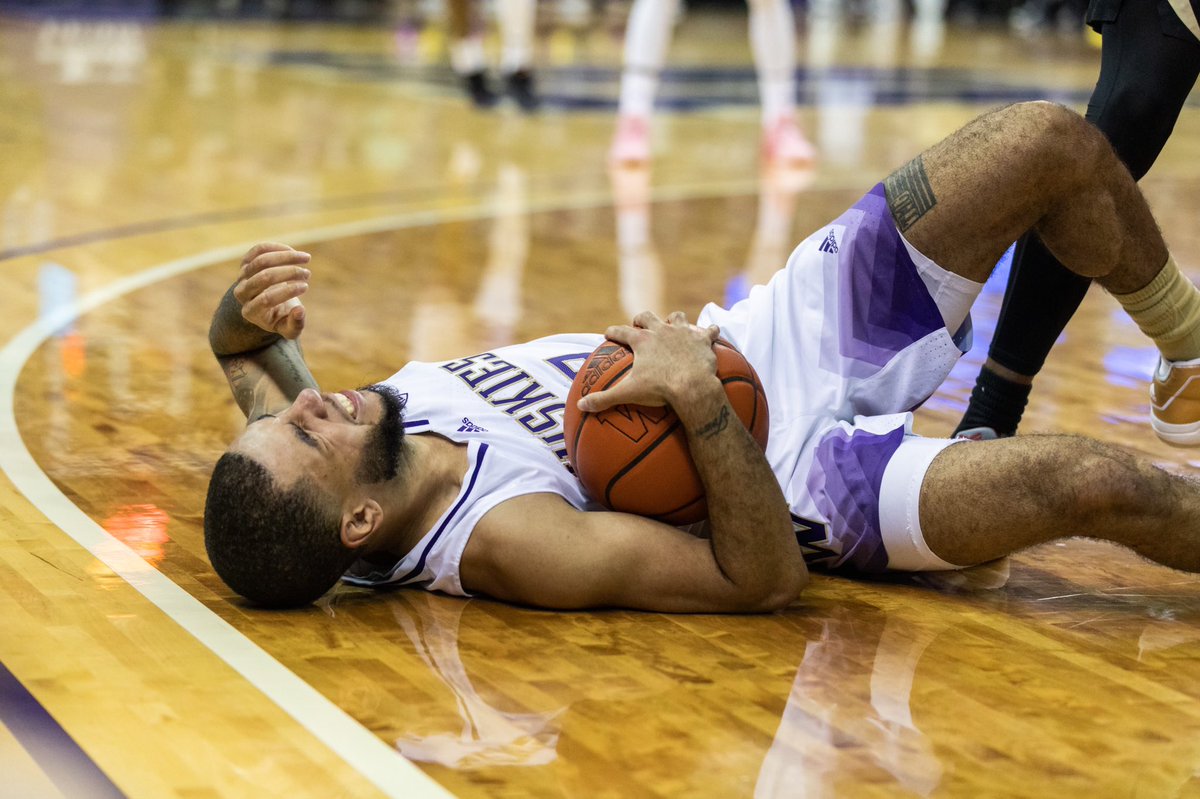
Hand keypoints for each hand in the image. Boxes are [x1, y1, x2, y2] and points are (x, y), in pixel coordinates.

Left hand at [232, 242, 310, 339]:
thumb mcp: (290, 328)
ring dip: (287, 257)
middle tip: (308, 273)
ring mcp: (242, 276)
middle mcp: (241, 293)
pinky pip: (259, 250)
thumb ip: (295, 325)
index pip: (266, 299)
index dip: (287, 292)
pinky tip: (294, 252)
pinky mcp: (246, 262)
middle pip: (263, 278)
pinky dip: (278, 248)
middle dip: (289, 273)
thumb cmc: (282, 317)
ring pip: (261, 261)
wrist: (270, 306)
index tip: (305, 286)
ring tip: (306, 259)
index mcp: (250, 312)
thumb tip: (300, 311)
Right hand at [579, 310, 721, 412]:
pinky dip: (709, 332)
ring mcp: (684, 332)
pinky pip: (708, 331)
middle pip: (647, 317)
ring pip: (677, 317)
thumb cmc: (660, 389)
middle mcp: (661, 330)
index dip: (612, 332)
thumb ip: (604, 399)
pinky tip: (712, 332)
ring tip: (674, 325)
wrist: (693, 387)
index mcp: (642, 341)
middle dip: (641, 319)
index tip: (607, 334)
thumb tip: (581, 406)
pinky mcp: (703, 340)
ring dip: (674, 320)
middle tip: (638, 324)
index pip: (621, 332)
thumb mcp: (629, 394)